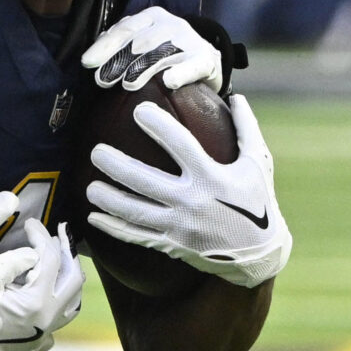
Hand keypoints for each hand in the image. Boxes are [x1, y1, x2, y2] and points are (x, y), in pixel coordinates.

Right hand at [0, 220, 80, 350]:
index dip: (41, 235)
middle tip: (56, 235)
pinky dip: (59, 303)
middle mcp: (49, 318)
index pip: (50, 258)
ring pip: (72, 300)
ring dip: (67, 277)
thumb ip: (12, 261)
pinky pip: (59, 320)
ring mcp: (46, 332)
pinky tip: (49, 295)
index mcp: (37, 301)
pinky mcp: (38, 341)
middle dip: (65, 252)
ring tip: (58, 261)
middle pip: (73, 278)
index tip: (30, 223)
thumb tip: (33, 254)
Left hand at [80, 6, 224, 93]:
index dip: (105, 46)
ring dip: (143, 67)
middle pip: (140, 40)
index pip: (124, 29)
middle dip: (119, 60)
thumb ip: (119, 46)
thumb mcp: (142, 45)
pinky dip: (180, 73)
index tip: (88, 62)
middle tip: (103, 79)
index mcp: (150, 17)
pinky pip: (192, 66)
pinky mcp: (205, 58)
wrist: (205, 62)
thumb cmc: (165, 55)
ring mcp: (189, 39)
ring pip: (163, 51)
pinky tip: (168, 82)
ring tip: (128, 84)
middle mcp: (170, 24)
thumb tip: (93, 58)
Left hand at [87, 92, 290, 288]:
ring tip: (90, 187)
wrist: (260, 254)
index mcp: (213, 178)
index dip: (158, 126)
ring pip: (135, 212)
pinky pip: (136, 237)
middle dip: (117, 166)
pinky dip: (113, 228)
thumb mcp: (259, 163)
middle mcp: (193, 202)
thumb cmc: (258, 202)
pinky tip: (93, 217)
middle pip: (146, 181)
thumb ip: (247, 128)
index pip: (181, 145)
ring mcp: (180, 226)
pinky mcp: (172, 244)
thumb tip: (237, 95)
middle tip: (96, 152)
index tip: (138, 111)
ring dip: (109, 200)